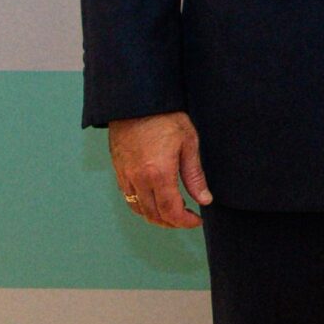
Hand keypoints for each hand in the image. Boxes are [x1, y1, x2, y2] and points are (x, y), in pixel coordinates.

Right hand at [109, 112, 210, 229]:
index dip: (185, 222)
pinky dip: (142, 206)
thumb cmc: (165, 117)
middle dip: (172, 222)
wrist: (136, 100)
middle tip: (187, 218)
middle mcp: (139, 179)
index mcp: (159, 174)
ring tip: (172, 212)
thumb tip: (205, 200)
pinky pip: (128, 197)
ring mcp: (126, 175)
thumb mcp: (188, 143)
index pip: (171, 212)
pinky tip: (154, 200)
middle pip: (154, 215)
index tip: (196, 220)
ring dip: (156, 217)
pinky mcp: (118, 170)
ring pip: (139, 209)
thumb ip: (195, 176)